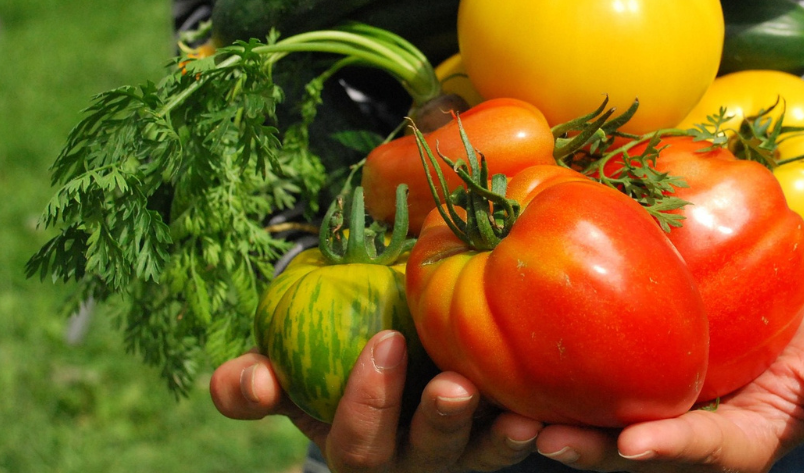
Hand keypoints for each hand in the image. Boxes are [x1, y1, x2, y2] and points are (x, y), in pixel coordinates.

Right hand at [210, 330, 543, 471]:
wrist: (390, 356)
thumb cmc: (330, 365)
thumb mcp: (287, 375)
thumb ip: (253, 384)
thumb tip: (253, 382)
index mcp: (358, 446)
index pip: (356, 441)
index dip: (367, 401)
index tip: (384, 342)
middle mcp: (411, 461)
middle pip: (426, 456)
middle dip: (439, 423)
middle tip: (453, 385)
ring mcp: (460, 457)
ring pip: (480, 457)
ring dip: (498, 438)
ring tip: (519, 416)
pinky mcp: (501, 440)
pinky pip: (521, 441)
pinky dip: (540, 430)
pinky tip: (550, 410)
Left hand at [533, 300, 803, 471]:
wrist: (794, 319)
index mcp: (739, 441)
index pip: (703, 450)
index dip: (670, 448)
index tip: (635, 445)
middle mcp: (687, 437)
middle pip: (633, 453)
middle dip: (590, 451)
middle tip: (543, 440)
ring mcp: (656, 412)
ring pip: (599, 428)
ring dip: (557, 425)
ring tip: (509, 416)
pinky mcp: (631, 382)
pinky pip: (591, 388)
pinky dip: (553, 385)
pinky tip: (509, 369)